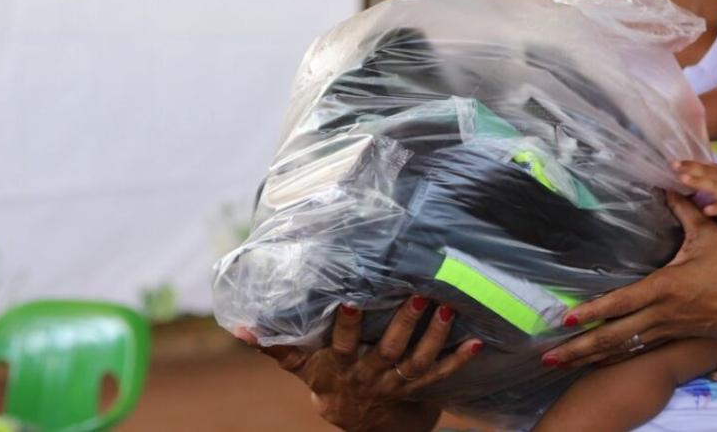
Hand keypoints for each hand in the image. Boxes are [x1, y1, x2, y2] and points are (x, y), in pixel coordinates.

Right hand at [234, 297, 480, 431]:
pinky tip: (477, 341)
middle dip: (403, 324)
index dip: (345, 327)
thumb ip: (276, 347)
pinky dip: (459, 359)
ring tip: (447, 309)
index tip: (349, 302)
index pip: (342, 345)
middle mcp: (372, 374)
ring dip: (434, 336)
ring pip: (418, 359)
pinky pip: (442, 373)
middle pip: (388, 349)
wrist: (360, 422)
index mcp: (342, 366)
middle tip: (417, 296)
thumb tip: (239, 327)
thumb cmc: (329, 381)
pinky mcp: (420, 385)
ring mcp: (398, 381)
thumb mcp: (303, 369)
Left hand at [542, 191, 716, 369]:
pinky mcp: (674, 337)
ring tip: (560, 362)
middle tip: (548, 356)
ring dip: (591, 356)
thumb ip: (684, 211)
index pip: (622, 303)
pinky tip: (597, 359)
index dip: (593, 312)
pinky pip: (637, 349)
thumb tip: (665, 187)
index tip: (567, 318)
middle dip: (579, 348)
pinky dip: (614, 355)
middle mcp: (662, 315)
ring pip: (623, 348)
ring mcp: (667, 330)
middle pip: (614, 337)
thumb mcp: (710, 235)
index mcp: (665, 289)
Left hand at [673, 161, 716, 219]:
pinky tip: (707, 210)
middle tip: (673, 167)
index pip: (703, 167)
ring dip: (699, 183)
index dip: (688, 164)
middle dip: (689, 171)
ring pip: (714, 187)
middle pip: (705, 175)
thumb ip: (715, 170)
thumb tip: (697, 165)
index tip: (671, 161)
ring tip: (684, 180)